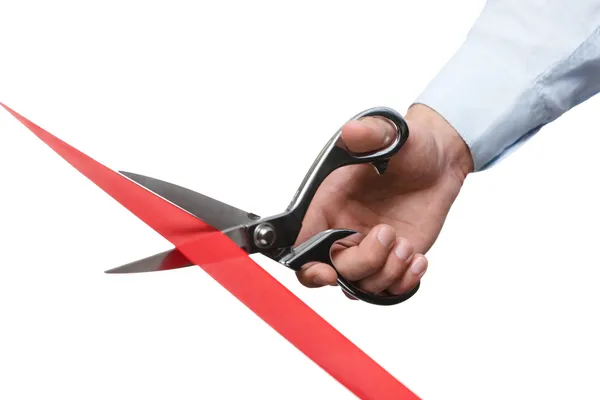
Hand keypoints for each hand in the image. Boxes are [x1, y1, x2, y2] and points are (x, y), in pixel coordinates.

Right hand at [295, 104, 473, 296]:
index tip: (327, 272)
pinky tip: (417, 258)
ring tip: (406, 243)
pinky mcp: (392, 259)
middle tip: (387, 236)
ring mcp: (368, 247)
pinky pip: (389, 289)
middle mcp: (344, 228)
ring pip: (363, 284)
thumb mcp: (389, 134)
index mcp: (329, 203)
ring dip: (387, 270)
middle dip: (363, 263)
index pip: (302, 243)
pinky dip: (403, 283)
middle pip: (336, 269)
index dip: (307, 265)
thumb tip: (352, 132)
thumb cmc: (408, 145)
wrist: (440, 160)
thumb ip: (368, 134)